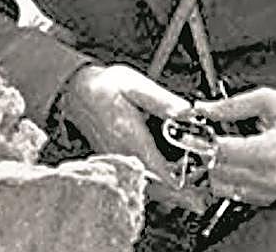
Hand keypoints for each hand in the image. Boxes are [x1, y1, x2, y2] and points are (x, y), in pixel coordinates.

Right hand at [61, 64, 209, 210]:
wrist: (75, 91)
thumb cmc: (103, 87)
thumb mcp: (135, 85)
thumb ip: (162, 101)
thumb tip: (188, 112)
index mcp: (131, 139)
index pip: (162, 173)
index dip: (185, 177)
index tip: (200, 172)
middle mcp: (123, 156)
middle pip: (158, 187)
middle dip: (183, 189)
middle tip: (200, 186)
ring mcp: (117, 162)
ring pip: (148, 188)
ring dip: (171, 189)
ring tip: (190, 187)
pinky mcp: (114, 163)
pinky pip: (138, 181)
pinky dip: (156, 184)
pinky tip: (168, 178)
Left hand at [194, 87, 275, 206]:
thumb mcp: (267, 99)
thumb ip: (231, 105)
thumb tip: (204, 108)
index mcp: (271, 152)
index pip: (223, 151)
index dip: (203, 138)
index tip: (192, 127)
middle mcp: (270, 177)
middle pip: (217, 170)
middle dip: (205, 150)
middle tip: (204, 133)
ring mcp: (270, 190)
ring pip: (221, 185)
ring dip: (214, 165)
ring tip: (220, 146)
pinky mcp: (268, 197)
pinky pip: (233, 192)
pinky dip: (225, 177)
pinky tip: (232, 159)